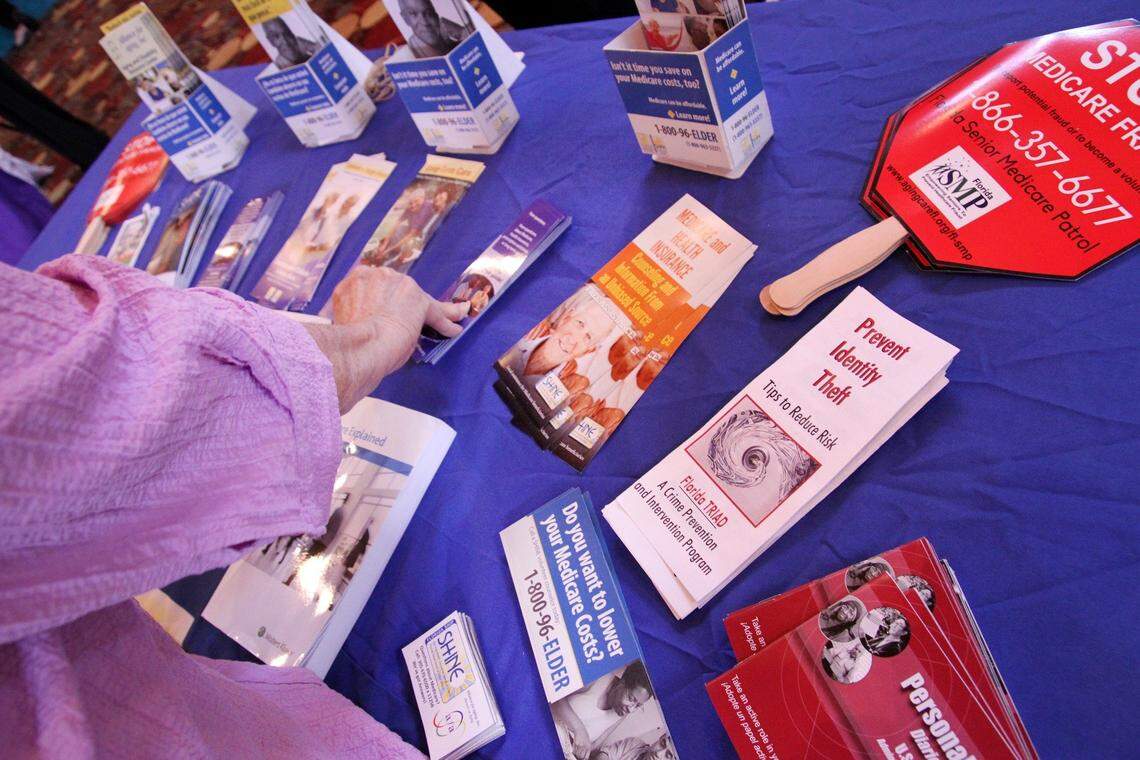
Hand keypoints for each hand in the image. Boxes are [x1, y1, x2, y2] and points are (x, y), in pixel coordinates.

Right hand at [305, 266, 467, 412]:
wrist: (360, 346)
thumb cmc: (348, 341)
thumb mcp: (348, 319)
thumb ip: (359, 313)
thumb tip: (365, 322)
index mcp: (355, 280)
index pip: (378, 287)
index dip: (386, 300)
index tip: (388, 310)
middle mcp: (378, 275)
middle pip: (400, 288)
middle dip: (406, 302)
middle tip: (410, 318)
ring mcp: (400, 285)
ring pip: (419, 300)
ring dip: (431, 311)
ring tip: (448, 319)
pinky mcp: (419, 300)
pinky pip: (436, 313)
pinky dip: (446, 323)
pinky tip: (454, 329)